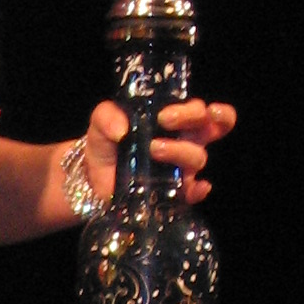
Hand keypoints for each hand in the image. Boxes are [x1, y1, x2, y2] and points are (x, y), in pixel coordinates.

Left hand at [76, 93, 235, 205]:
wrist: (94, 177)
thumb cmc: (106, 144)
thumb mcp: (101, 122)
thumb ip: (107, 116)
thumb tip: (122, 129)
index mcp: (174, 122)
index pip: (200, 111)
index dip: (194, 109)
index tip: (166, 114)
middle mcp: (184, 142)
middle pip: (210, 127)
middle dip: (194, 118)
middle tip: (166, 120)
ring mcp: (181, 168)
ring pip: (198, 157)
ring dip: (179, 150)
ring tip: (153, 149)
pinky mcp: (175, 193)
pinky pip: (195, 193)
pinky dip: (199, 190)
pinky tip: (195, 187)